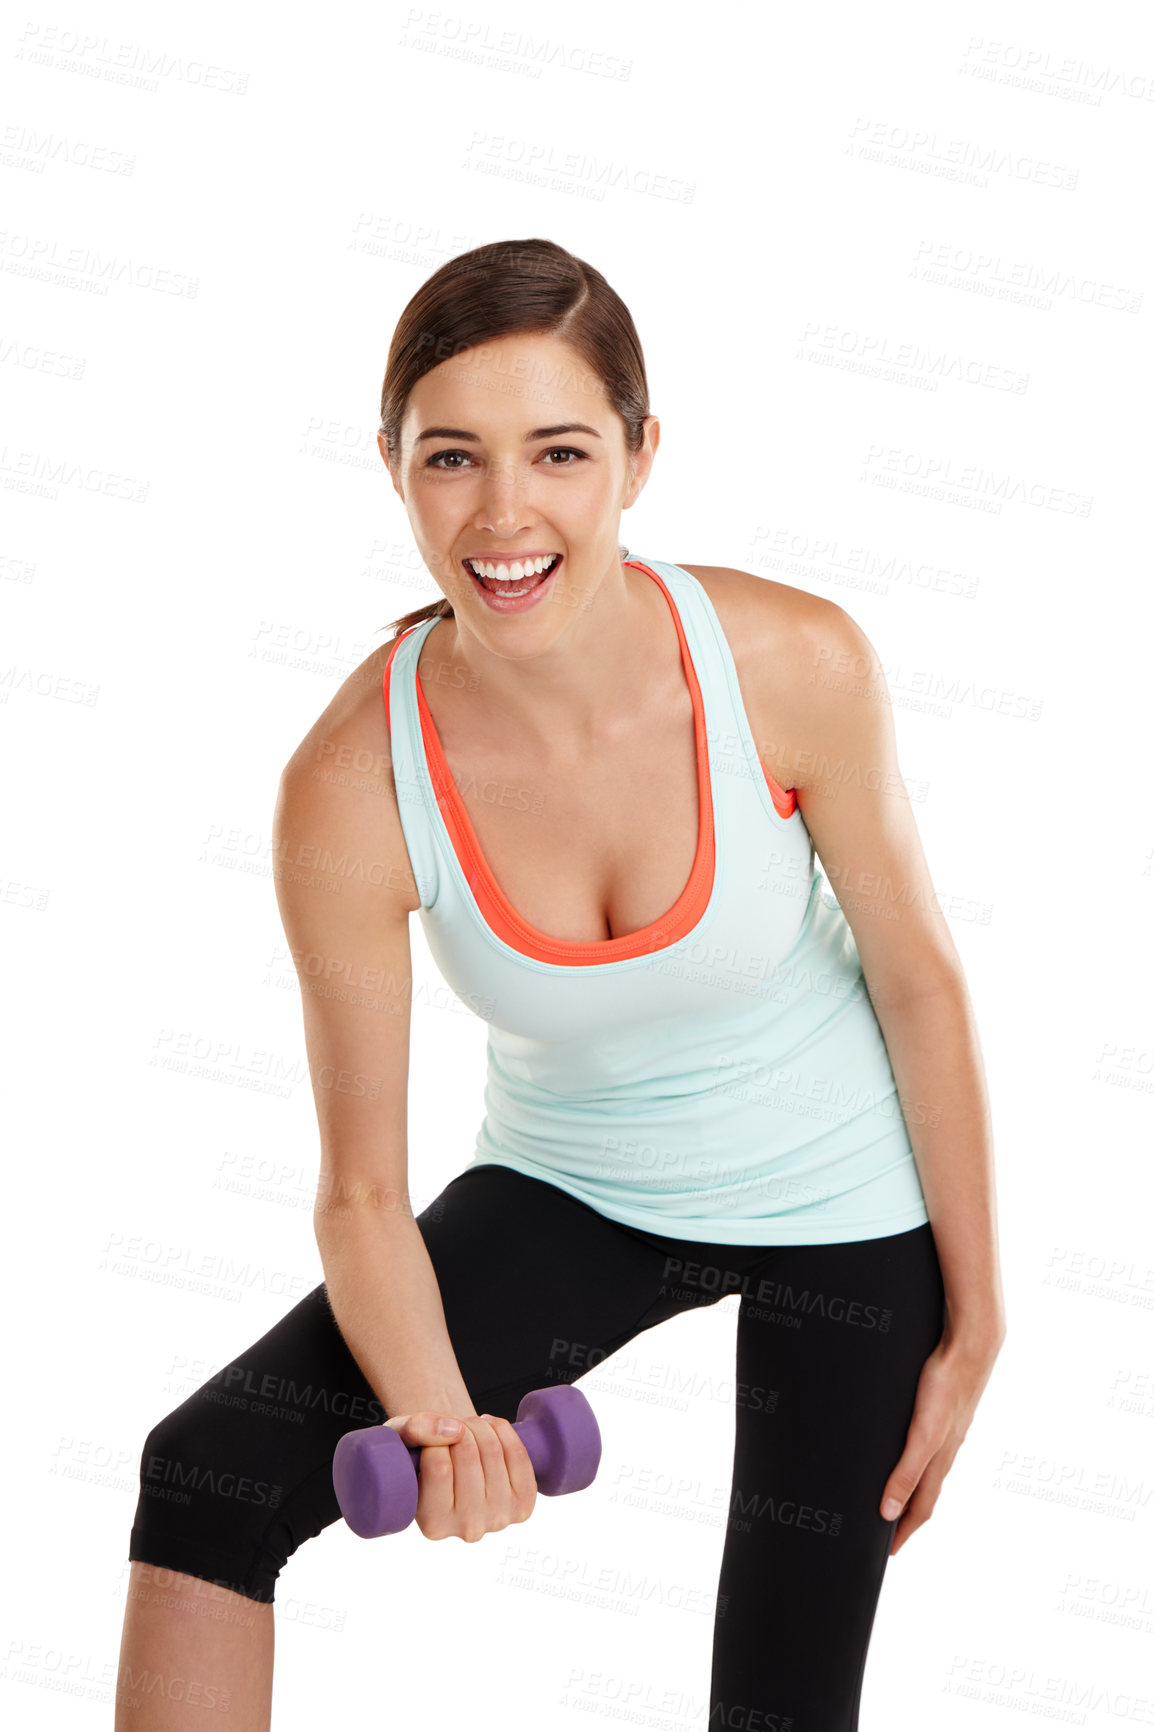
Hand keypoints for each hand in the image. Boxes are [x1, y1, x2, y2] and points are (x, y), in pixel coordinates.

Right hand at [383, 1411, 537, 1542]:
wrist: (454, 1469)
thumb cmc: (420, 1458)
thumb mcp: (400, 1440)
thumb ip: (415, 1430)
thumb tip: (454, 1430)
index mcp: (434, 1524)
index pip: (439, 1468)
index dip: (435, 1439)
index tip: (433, 1438)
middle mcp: (468, 1529)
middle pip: (468, 1456)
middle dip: (459, 1428)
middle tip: (453, 1427)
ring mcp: (499, 1519)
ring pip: (493, 1451)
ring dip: (479, 1425)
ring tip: (468, 1426)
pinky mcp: (523, 1504)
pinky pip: (519, 1455)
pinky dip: (504, 1431)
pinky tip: (490, 1427)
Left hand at [879, 1328, 1004, 1555]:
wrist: (970, 1347)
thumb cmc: (946, 1388)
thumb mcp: (923, 1435)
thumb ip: (907, 1472)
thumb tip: (889, 1512)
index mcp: (939, 1461)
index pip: (920, 1508)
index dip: (904, 1531)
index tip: (888, 1551)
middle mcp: (944, 1450)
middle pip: (924, 1493)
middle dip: (906, 1515)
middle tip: (887, 1531)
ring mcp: (946, 1431)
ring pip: (926, 1469)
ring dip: (911, 1487)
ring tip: (894, 1496)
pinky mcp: (942, 1411)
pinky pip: (926, 1444)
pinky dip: (915, 1458)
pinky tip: (908, 1447)